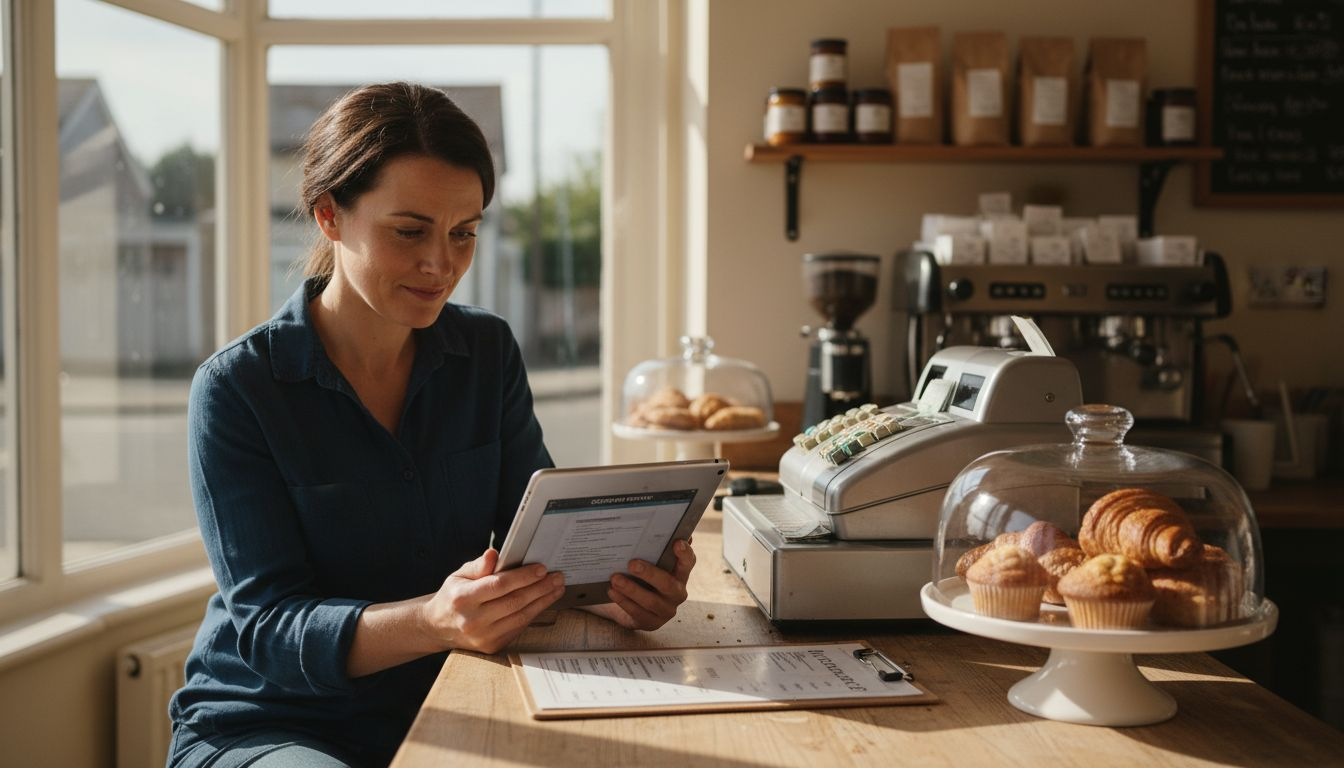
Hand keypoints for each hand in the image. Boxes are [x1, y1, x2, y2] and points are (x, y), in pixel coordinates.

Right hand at [421, 548, 564, 653]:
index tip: (542, 568)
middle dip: (540, 588)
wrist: (438, 627)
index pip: (499, 585)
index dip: (523, 577)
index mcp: (462, 599)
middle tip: (557, 577)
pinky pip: (519, 627)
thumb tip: (494, 554)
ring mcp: (483, 637)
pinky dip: (534, 613)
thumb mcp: (458, 576)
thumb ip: (478, 566)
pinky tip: (543, 601)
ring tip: (556, 588)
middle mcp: (473, 620)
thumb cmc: (453, 596)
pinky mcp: (492, 646)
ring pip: (521, 616)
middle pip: (514, 602)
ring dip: (543, 601)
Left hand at [602, 539, 695, 630]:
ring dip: (631, 589)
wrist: (631, 604)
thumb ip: (656, 548)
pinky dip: (624, 602)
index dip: (684, 554)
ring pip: (651, 601)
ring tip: (615, 579)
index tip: (677, 543)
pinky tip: (612, 592)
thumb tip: (662, 527)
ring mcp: (666, 610)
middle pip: (668, 584)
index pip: (688, 562)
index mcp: (680, 574)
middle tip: (632, 563)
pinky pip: (638, 613)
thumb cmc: (642, 577)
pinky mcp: (652, 622)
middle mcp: (677, 593)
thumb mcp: (650, 562)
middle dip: (650, 574)